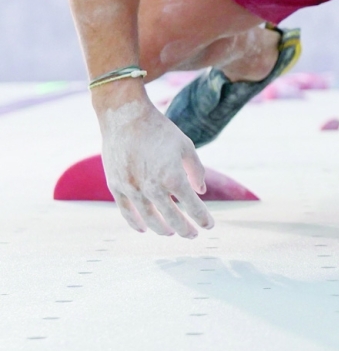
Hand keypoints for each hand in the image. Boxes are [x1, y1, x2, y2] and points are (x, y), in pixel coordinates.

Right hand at [97, 94, 213, 237]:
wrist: (125, 116)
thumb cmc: (160, 129)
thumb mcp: (186, 146)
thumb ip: (196, 171)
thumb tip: (201, 191)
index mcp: (173, 177)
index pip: (192, 206)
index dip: (202, 218)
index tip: (209, 226)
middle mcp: (152, 186)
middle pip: (171, 217)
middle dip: (185, 228)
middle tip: (193, 235)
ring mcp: (132, 188)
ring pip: (148, 218)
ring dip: (162, 228)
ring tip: (171, 233)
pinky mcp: (116, 185)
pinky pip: (126, 211)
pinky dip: (135, 222)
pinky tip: (144, 228)